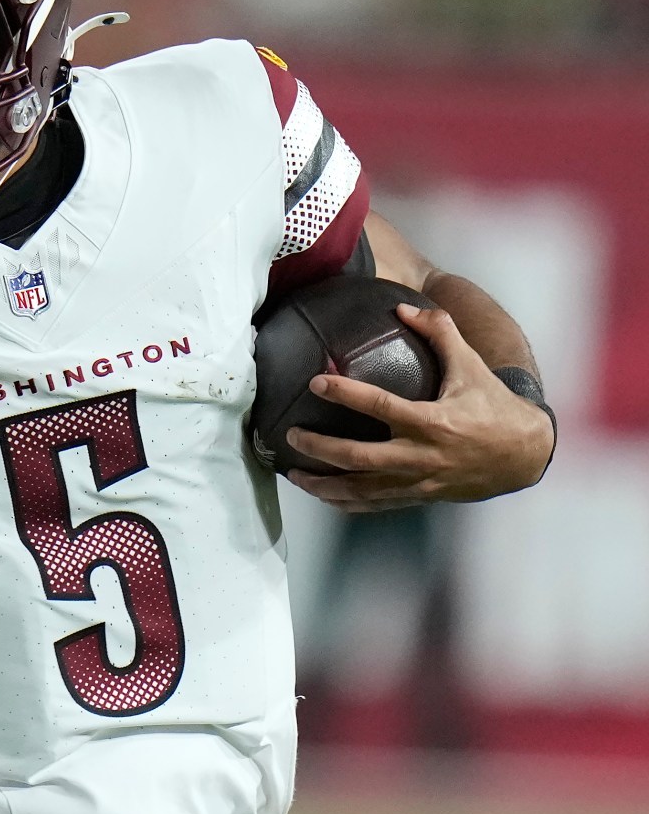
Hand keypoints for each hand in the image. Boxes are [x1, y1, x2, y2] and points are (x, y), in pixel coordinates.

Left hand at [287, 305, 554, 512]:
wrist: (523, 455)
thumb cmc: (494, 406)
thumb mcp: (471, 366)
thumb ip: (441, 332)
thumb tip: (404, 308)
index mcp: (433, 421)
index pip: (380, 406)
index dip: (344, 394)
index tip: (315, 383)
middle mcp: (422, 455)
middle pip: (358, 456)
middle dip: (319, 446)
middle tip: (291, 434)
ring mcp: (418, 481)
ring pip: (360, 489)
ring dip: (322, 483)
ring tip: (292, 472)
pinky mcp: (418, 497)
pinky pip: (373, 505)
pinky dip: (343, 501)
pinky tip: (320, 494)